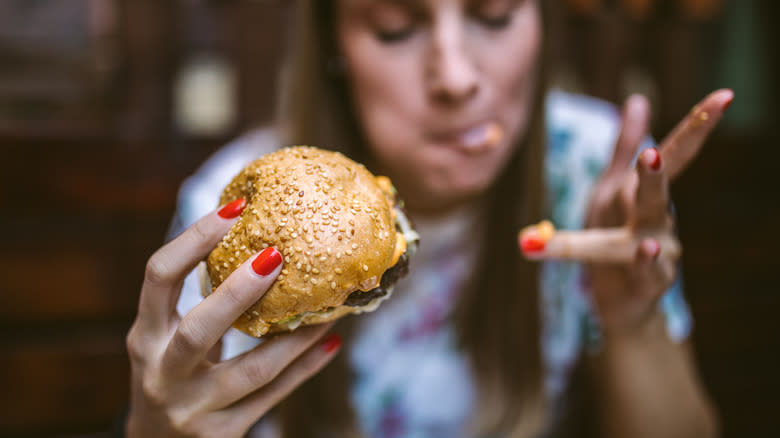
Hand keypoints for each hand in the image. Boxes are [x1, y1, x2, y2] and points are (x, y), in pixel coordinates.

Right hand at [126, 200, 340, 437]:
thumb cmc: (172, 376)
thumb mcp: (167, 340)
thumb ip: (200, 304)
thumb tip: (260, 243)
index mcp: (145, 335)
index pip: (159, 276)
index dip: (193, 239)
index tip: (234, 209)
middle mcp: (161, 371)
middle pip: (198, 328)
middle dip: (238, 292)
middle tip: (276, 255)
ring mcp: (191, 408)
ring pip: (251, 371)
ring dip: (295, 337)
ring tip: (328, 309)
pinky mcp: (220, 435)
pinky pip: (272, 398)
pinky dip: (304, 368)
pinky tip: (330, 342)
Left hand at [520, 89, 732, 335]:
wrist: (620, 304)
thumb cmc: (614, 243)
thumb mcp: (610, 192)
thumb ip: (622, 147)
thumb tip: (638, 101)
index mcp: (644, 196)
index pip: (673, 157)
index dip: (696, 127)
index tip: (725, 96)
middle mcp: (659, 221)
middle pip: (660, 189)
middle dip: (662, 166)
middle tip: (654, 149)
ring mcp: (659, 253)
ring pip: (651, 227)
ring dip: (649, 204)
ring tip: (650, 167)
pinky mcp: (648, 284)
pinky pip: (645, 271)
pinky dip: (645, 260)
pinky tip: (646, 246)